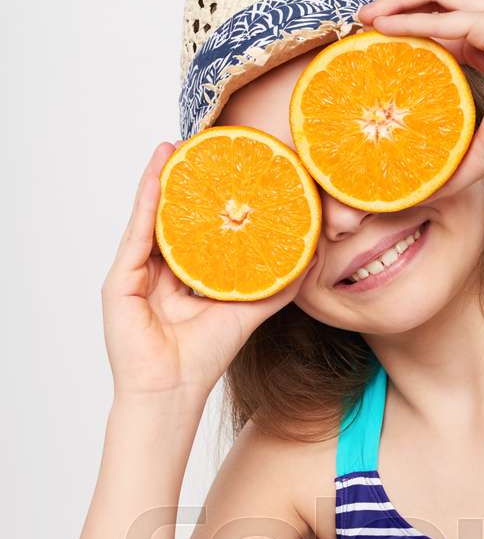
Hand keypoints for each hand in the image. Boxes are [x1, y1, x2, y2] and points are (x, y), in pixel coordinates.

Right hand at [103, 144, 308, 398]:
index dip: (210, 202)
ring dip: (161, 180)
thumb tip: (309, 258)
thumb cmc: (204, 358)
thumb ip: (275, 286)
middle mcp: (159, 272)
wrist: (172, 391)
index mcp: (186, 278)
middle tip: (203, 147)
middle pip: (172, 218)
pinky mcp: (119, 279)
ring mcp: (137, 273)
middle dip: (186, 183)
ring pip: (151, 217)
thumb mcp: (248, 311)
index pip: (197, 230)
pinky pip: (137, 233)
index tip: (227, 169)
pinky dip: (147, 202)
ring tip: (175, 147)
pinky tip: (159, 174)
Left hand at [358, 0, 483, 200]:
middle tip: (363, 21)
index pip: (441, 21)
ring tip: (368, 17)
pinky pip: (445, 16)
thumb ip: (456, 163)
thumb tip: (429, 192)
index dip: (408, 25)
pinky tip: (386, 29)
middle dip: (396, 2)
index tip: (377, 40)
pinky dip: (412, 19)